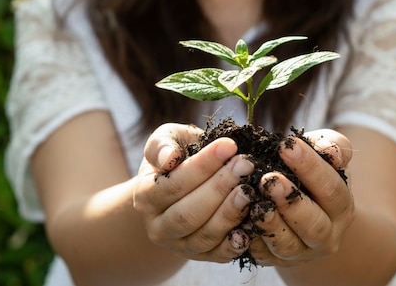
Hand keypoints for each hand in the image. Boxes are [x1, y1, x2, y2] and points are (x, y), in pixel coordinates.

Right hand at [132, 123, 254, 262]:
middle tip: (245, 166)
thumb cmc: (177, 156)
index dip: (203, 166)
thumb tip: (170, 158)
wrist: (180, 187)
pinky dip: (235, 243)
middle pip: (188, 214)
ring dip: (230, 213)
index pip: (174, 184)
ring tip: (250, 191)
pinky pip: (219, 255)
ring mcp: (179, 245)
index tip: (229, 145)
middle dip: (219, 188)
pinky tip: (250, 227)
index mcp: (145, 196)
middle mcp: (158, 227)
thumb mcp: (165, 140)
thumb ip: (163, 144)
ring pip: (204, 236)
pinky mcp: (201, 256)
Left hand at [247, 129, 353, 265]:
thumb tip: (332, 153)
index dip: (310, 167)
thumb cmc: (312, 172)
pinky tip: (238, 223)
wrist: (303, 209)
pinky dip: (249, 240)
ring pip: (287, 245)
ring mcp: (301, 252)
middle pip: (313, 224)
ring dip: (270, 224)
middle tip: (269, 180)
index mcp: (341, 206)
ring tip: (254, 202)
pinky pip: (262, 254)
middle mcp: (326, 235)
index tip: (286, 146)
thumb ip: (332, 147)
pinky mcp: (275, 260)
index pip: (331, 189)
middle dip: (291, 202)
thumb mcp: (325, 155)